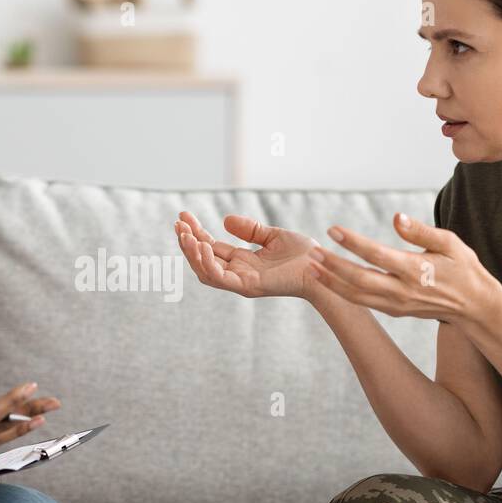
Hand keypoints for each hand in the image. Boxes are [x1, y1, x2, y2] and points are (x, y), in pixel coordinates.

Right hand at [174, 210, 322, 298]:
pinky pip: (219, 278)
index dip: (195, 232)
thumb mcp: (273, 236)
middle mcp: (238, 273)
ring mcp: (241, 281)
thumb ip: (250, 230)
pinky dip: (207, 263)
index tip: (183, 216)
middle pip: (202, 260)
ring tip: (184, 234)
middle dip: (187, 242)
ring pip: (205, 271)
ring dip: (191, 253)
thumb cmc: (303, 256)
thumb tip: (225, 219)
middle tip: (178, 223)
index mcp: (242, 262)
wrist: (323, 268)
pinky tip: (201, 246)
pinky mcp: (247, 286)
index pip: (210, 247)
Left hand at [306, 212, 500, 323]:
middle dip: (333, 266)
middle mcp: (403, 291)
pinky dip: (342, 292)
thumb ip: (421, 231)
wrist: (475, 305)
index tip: (333, 230)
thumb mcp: (450, 243)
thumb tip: (396, 217)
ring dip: (331, 282)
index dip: (353, 243)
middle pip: (359, 279)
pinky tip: (328, 280)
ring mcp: (397, 305)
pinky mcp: (394, 311)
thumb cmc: (463, 268)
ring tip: (311, 266)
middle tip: (313, 251)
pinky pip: (363, 303)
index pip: (377, 255)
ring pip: (356, 296)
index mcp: (416, 270)